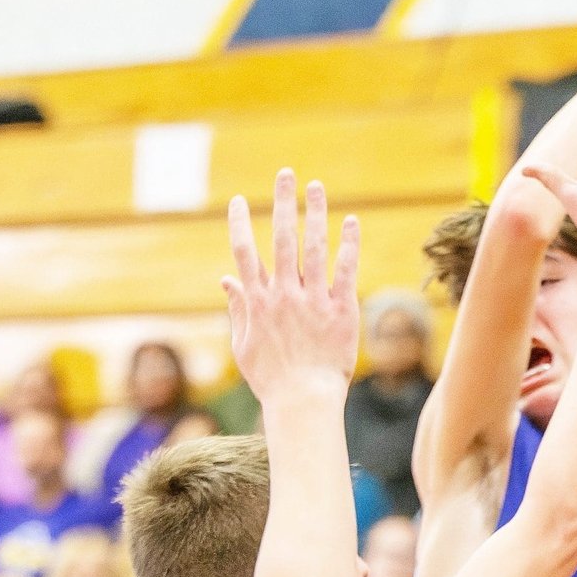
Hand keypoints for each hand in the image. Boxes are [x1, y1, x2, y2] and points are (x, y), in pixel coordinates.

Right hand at [222, 169, 360, 399]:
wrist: (304, 402)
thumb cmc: (272, 379)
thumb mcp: (244, 345)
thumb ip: (237, 309)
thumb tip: (225, 279)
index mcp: (257, 301)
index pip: (244, 252)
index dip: (239, 224)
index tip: (237, 200)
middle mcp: (284, 294)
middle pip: (280, 238)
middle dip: (282, 203)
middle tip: (286, 174)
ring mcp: (313, 300)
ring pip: (314, 247)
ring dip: (314, 213)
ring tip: (315, 186)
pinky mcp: (341, 310)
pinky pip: (345, 271)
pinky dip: (348, 244)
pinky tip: (351, 221)